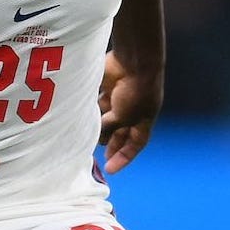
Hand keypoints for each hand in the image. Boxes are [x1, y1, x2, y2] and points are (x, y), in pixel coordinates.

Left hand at [97, 51, 161, 174]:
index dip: (125, 157)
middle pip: (121, 132)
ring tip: (90, 135)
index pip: (136, 143)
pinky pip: (98, 103)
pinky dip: (92, 110)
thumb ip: (110, 127)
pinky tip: (84, 116)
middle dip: (111, 143)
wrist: (134, 60)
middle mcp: (134, 110)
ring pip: (108, 118)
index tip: (111, 169)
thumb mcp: (124, 116)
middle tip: (99, 156)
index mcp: (145, 119)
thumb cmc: (136, 90)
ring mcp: (121, 98)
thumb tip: (97, 135)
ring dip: (99, 127)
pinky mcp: (108, 87)